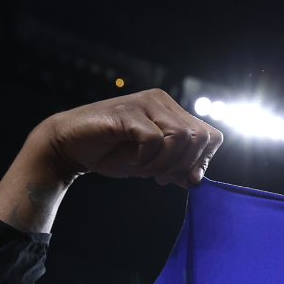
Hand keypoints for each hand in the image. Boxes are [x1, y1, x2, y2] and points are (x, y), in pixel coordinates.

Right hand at [29, 89, 223, 188]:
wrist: (73, 147)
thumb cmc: (113, 153)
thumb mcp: (153, 165)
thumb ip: (176, 169)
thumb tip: (198, 181)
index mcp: (173, 112)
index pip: (211, 135)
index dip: (204, 160)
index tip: (185, 178)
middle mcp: (163, 102)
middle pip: (200, 137)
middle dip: (185, 165)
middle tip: (162, 178)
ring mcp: (146, 104)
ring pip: (181, 137)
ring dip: (166, 163)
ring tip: (147, 171)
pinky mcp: (128, 112)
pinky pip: (155, 139)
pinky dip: (149, 159)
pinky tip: (136, 163)